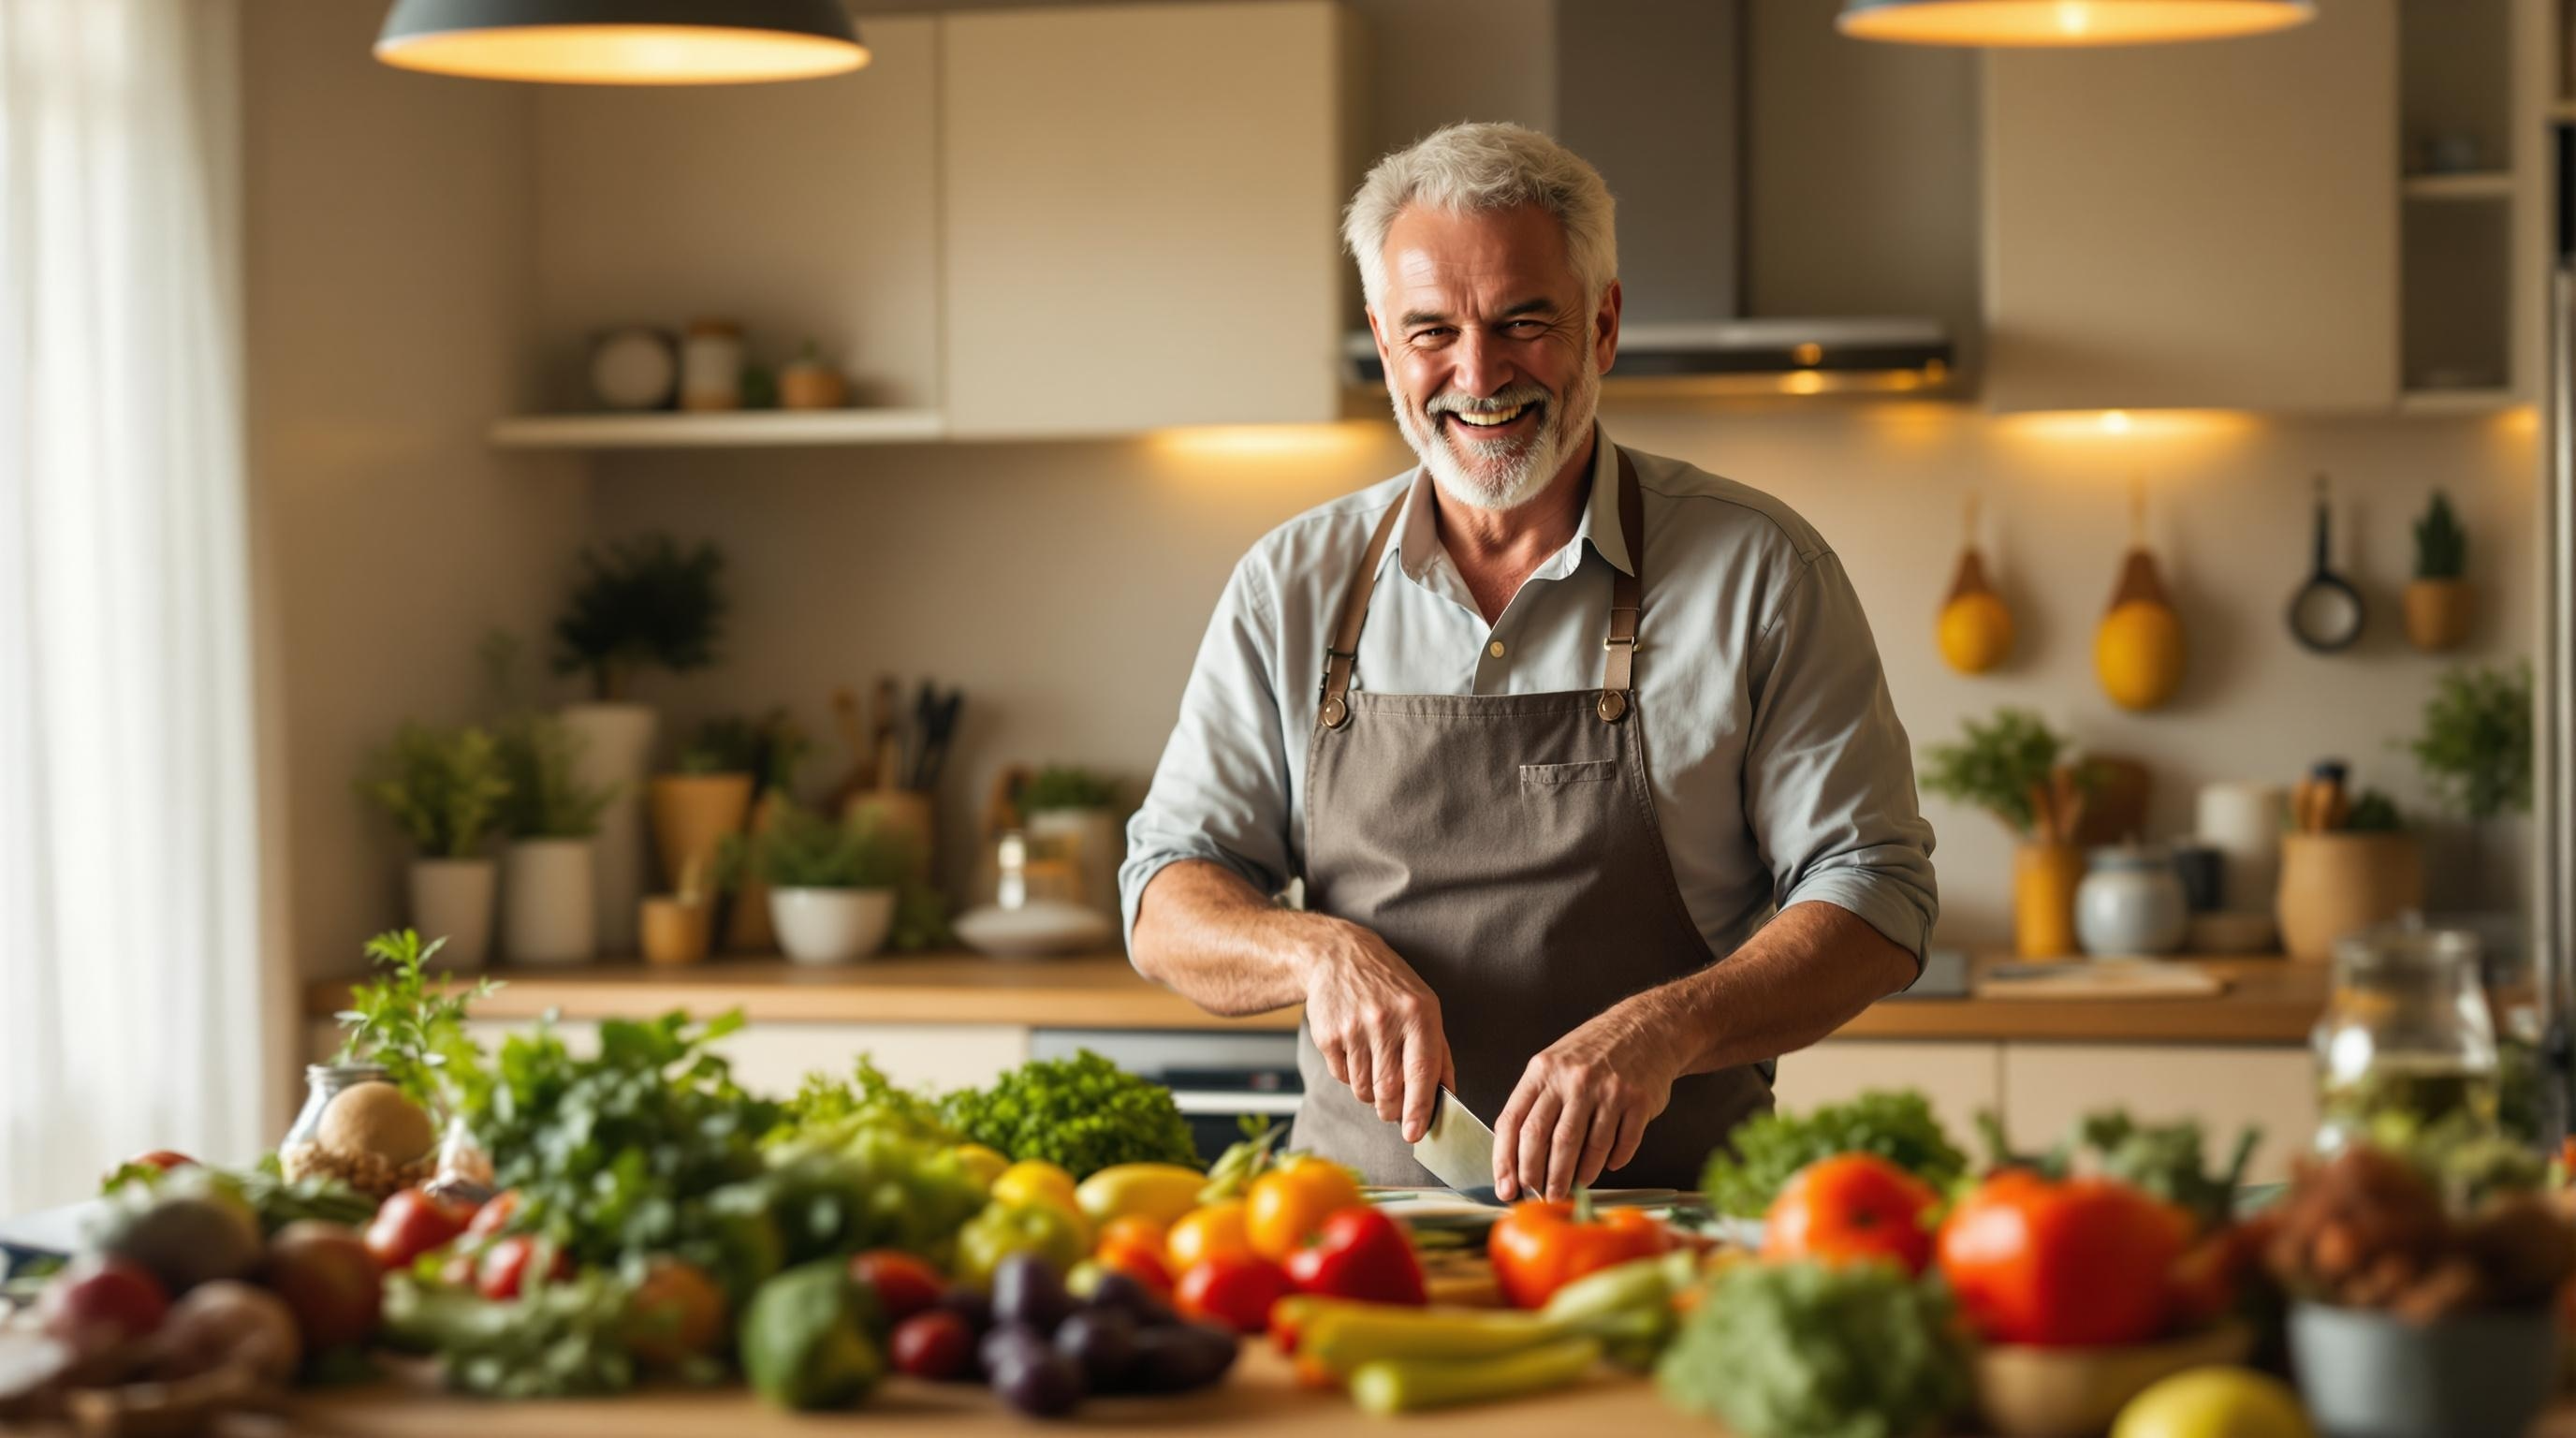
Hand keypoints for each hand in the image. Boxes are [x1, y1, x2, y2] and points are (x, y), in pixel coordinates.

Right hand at [1297, 918, 1454, 1142]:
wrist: (1339, 956)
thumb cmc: (1390, 986)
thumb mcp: (1425, 1007)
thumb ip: (1439, 1053)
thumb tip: (1447, 1097)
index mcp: (1418, 1014)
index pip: (1422, 1072)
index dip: (1420, 1109)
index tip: (1416, 1133)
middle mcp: (1386, 1020)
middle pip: (1389, 1089)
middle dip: (1393, 1111)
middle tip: (1394, 1111)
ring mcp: (1354, 1027)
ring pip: (1364, 1089)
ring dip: (1371, 1095)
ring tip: (1375, 1070)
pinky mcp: (1328, 1034)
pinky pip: (1342, 1077)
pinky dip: (1351, 1077)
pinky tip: (1355, 1053)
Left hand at [1493, 1007, 1678, 1200]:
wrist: (1646, 1027)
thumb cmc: (1592, 1053)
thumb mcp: (1553, 1064)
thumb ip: (1536, 1104)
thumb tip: (1518, 1159)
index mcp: (1543, 1071)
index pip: (1515, 1122)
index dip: (1507, 1161)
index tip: (1507, 1187)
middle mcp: (1574, 1079)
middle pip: (1548, 1140)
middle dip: (1540, 1177)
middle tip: (1542, 1196)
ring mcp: (1608, 1090)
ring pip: (1586, 1148)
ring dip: (1577, 1176)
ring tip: (1571, 1188)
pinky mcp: (1639, 1101)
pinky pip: (1622, 1144)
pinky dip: (1613, 1162)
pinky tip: (1607, 1167)